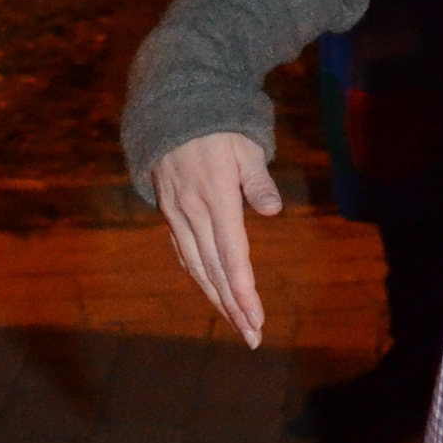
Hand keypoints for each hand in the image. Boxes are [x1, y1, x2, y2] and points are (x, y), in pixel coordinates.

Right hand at [152, 131, 280, 346]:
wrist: (170, 105)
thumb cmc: (219, 125)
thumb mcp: (244, 146)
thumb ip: (257, 181)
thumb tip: (274, 210)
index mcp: (214, 196)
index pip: (230, 254)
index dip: (242, 289)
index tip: (256, 317)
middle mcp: (191, 210)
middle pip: (213, 269)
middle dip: (233, 306)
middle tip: (252, 336)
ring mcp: (176, 212)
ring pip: (195, 265)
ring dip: (215, 298)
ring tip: (236, 324)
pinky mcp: (168, 210)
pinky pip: (183, 250)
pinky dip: (198, 275)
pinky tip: (210, 291)